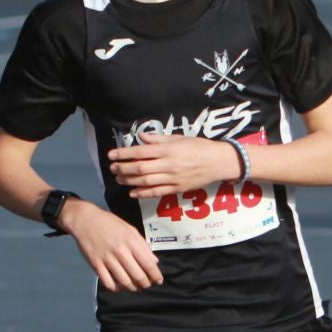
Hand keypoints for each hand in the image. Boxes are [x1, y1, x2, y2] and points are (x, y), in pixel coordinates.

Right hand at [64, 201, 161, 291]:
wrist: (86, 220)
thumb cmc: (109, 223)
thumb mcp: (130, 229)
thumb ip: (143, 245)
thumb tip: (154, 261)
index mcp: (131, 242)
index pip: (148, 264)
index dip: (156, 275)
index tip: (158, 280)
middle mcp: (121, 251)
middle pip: (138, 275)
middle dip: (145, 283)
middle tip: (146, 284)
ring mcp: (108, 259)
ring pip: (124, 281)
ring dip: (132, 287)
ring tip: (134, 286)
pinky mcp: (96, 264)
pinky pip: (108, 282)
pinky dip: (116, 288)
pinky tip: (119, 286)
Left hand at [107, 133, 238, 197]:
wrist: (219, 162)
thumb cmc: (199, 146)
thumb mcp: (179, 138)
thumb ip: (159, 139)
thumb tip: (141, 137)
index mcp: (168, 149)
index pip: (140, 152)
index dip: (124, 154)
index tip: (112, 155)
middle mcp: (169, 164)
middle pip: (140, 169)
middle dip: (123, 169)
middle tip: (112, 168)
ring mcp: (173, 178)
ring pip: (146, 182)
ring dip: (129, 181)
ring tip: (119, 179)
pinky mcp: (177, 188)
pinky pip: (157, 192)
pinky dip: (143, 193)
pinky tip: (132, 192)